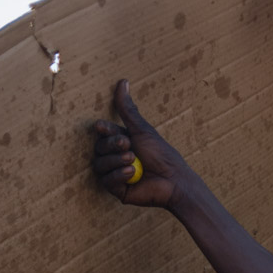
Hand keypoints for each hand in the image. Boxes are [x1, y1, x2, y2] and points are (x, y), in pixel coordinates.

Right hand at [92, 80, 190, 210]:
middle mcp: (116, 157)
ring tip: (132, 161)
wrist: (174, 181)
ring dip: (115, 161)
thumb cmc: (162, 155)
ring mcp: (116, 175)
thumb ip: (128, 109)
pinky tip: (131, 174)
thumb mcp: (142, 129)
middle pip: (99, 148)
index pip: (102, 133)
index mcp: (121, 142)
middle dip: (112, 146)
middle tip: (130, 148)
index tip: (103, 127)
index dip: (103, 130)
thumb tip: (123, 81)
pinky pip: (106, 181)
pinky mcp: (118, 191)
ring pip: (99, 164)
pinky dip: (117, 176)